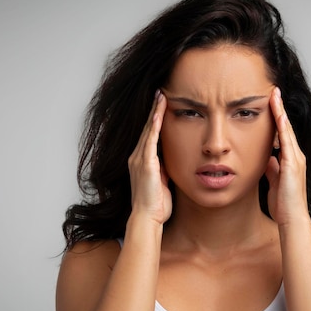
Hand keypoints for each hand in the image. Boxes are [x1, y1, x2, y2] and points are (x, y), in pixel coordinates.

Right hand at [128, 91, 171, 224]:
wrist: (147, 218)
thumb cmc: (156, 205)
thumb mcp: (162, 182)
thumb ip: (165, 169)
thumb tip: (173, 161)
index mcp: (141, 161)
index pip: (149, 134)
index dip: (155, 119)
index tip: (161, 104)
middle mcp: (137, 157)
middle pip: (147, 128)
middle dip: (154, 110)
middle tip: (160, 92)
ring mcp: (139, 160)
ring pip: (149, 130)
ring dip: (155, 112)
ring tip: (161, 96)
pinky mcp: (145, 164)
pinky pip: (150, 140)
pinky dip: (155, 126)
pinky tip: (159, 114)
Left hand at [265, 88, 309, 225]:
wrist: (292, 218)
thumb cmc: (283, 204)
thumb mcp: (274, 182)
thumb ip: (272, 169)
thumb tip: (267, 159)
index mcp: (290, 160)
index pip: (282, 134)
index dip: (277, 118)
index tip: (271, 103)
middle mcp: (295, 156)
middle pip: (286, 127)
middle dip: (279, 109)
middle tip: (273, 91)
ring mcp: (295, 159)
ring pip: (286, 130)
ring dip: (280, 112)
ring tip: (274, 96)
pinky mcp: (292, 164)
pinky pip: (286, 141)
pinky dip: (282, 127)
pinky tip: (278, 115)